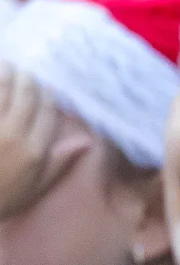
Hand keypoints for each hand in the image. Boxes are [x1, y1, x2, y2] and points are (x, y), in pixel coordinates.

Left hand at [0, 65, 69, 218]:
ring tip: (6, 66)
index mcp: (33, 151)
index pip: (46, 114)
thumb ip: (59, 162)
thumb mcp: (36, 188)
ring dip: (5, 74)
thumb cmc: (3, 199)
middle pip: (24, 96)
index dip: (48, 97)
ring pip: (1, 90)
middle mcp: (12, 133)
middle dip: (27, 80)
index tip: (46, 88)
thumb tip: (87, 141)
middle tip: (25, 72)